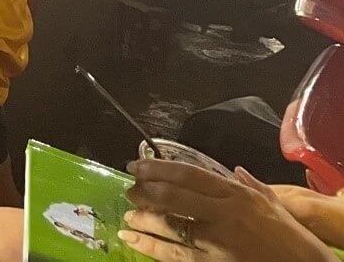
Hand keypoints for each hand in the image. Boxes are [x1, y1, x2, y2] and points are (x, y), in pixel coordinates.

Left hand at [120, 160, 335, 261]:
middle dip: (144, 191)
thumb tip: (235, 171)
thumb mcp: (272, 204)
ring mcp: (215, 243)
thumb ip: (250, 185)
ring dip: (142, 219)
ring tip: (129, 214)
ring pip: (168, 226)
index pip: (187, 175)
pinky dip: (148, 246)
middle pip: (172, 197)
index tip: (136, 166)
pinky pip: (173, 255)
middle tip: (130, 189)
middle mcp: (222, 215)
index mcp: (235, 195)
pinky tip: (132, 238)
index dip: (157, 168)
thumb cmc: (289, 237)